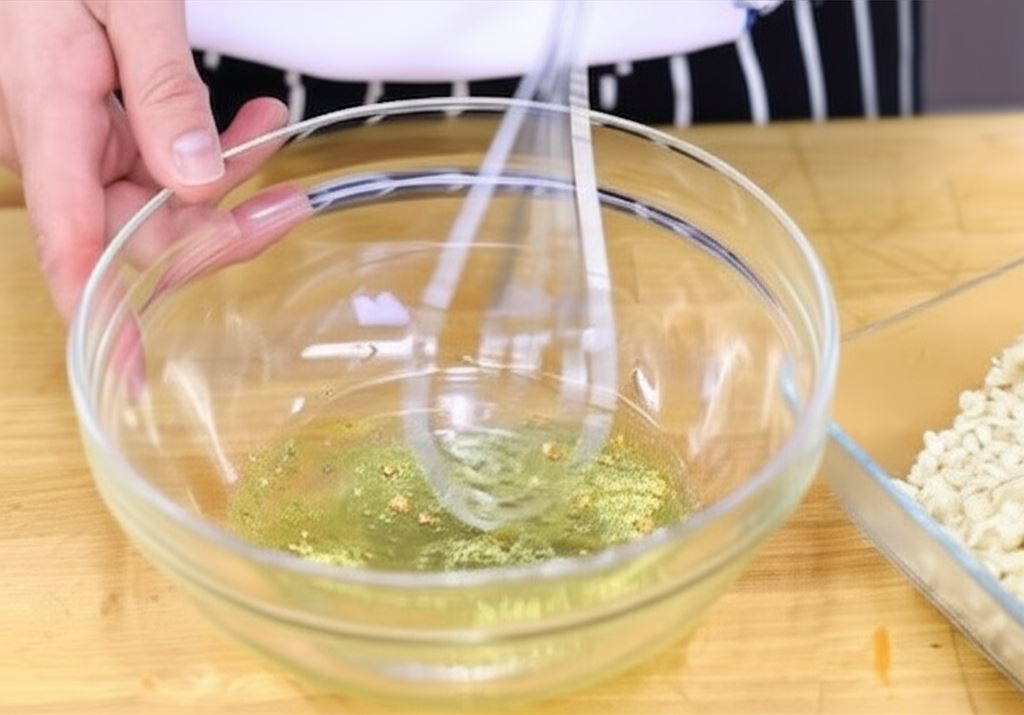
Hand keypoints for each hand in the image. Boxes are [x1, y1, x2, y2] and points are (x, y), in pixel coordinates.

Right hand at [0, 0, 290, 321]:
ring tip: (271, 132)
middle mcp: (58, 143)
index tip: (133, 373)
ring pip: (162, 201)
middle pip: (140, 231)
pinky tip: (249, 125)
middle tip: (289, 206)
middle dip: (222, 229)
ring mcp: (79, 139)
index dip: (102, 319)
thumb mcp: (123, 1)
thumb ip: (159, 86)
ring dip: (228, 180)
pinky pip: (160, 165)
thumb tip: (195, 179)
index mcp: (47, 116)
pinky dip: (211, 150)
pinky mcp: (101, 128)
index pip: (70, 245)